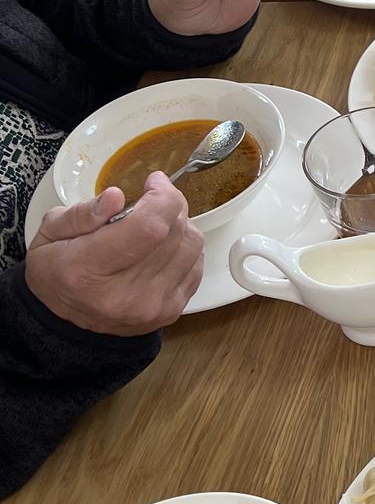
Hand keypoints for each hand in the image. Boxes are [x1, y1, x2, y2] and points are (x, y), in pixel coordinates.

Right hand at [26, 176, 203, 336]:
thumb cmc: (57, 271)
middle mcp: (124, 293)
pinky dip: (185, 247)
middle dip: (170, 204)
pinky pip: (196, 265)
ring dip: (180, 224)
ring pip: (191, 246)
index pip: (148, 228)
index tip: (154, 181)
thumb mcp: (50, 233)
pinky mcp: (170, 311)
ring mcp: (151, 305)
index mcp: (87, 269)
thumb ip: (82, 213)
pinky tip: (163, 245)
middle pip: (173, 233)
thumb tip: (115, 197)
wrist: (66, 322)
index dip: (161, 197)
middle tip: (153, 197)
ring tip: (157, 221)